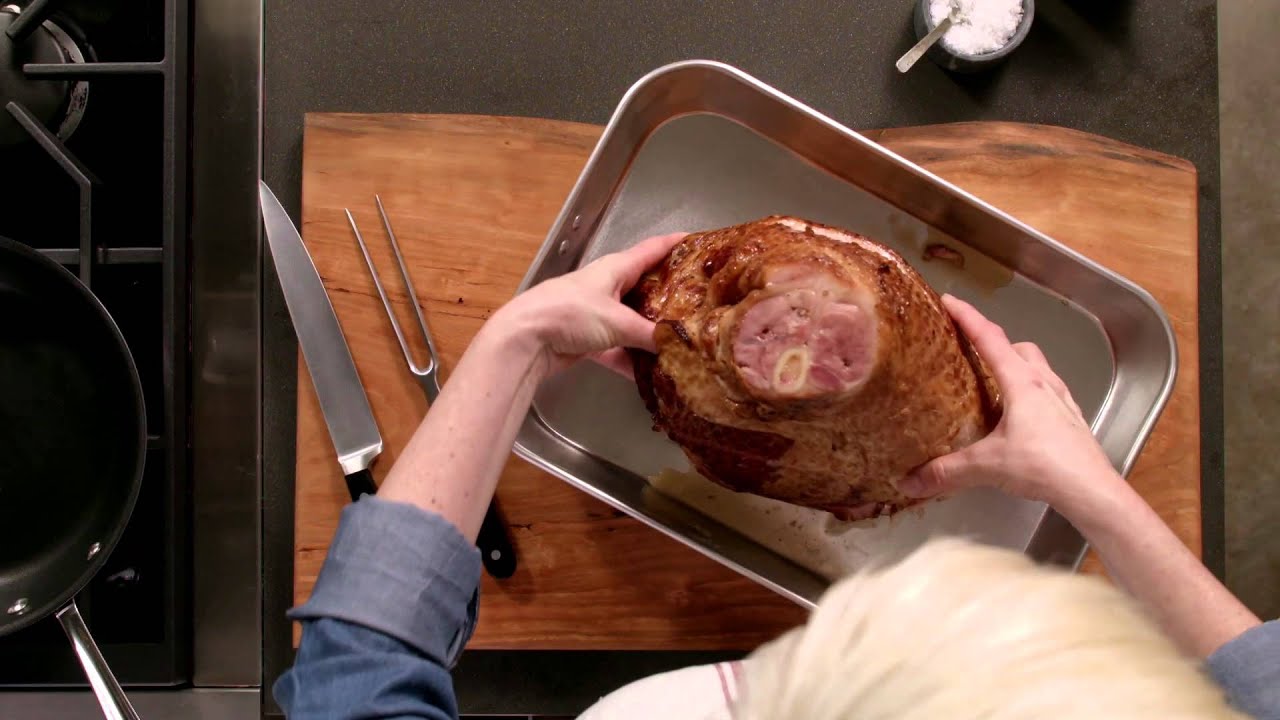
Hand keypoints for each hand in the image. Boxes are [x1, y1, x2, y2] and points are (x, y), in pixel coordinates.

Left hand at [493, 232, 686, 378]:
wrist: (525, 339)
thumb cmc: (569, 314)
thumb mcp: (617, 321)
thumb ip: (649, 334)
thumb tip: (678, 344)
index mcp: (616, 268)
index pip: (653, 249)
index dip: (677, 244)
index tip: (701, 242)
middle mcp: (608, 286)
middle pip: (647, 288)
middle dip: (672, 296)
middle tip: (701, 304)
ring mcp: (596, 313)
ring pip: (633, 322)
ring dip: (652, 334)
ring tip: (682, 344)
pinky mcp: (587, 339)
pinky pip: (617, 349)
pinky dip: (631, 361)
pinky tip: (650, 376)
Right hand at [897, 295, 1119, 505]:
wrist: (1091, 489)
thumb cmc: (1041, 464)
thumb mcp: (988, 466)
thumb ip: (946, 471)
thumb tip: (907, 482)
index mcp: (1021, 382)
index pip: (990, 339)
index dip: (967, 317)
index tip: (948, 301)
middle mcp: (1044, 383)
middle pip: (1019, 349)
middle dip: (996, 345)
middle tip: (972, 356)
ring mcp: (1062, 400)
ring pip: (1038, 368)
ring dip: (1016, 368)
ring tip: (994, 387)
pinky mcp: (1072, 420)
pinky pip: (1049, 393)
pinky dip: (1031, 394)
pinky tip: (1020, 418)